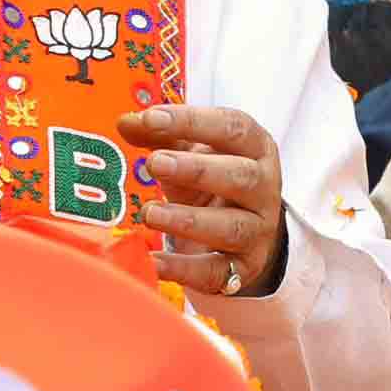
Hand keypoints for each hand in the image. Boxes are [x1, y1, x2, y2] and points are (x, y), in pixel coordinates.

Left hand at [122, 104, 286, 299]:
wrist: (244, 232)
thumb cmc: (213, 180)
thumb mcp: (192, 153)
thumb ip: (161, 135)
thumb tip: (125, 122)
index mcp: (255, 149)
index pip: (232, 128)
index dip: (193, 121)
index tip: (151, 118)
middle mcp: (264, 188)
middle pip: (240, 176)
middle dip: (197, 170)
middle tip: (154, 164)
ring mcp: (258, 230)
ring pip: (232, 227)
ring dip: (188, 220)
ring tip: (149, 213)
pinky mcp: (243, 268)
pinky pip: (216, 272)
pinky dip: (183, 269)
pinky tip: (153, 262)